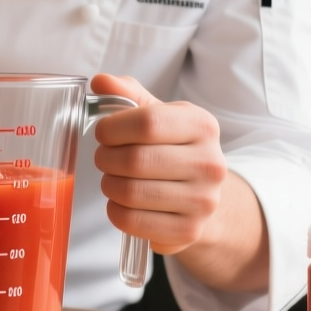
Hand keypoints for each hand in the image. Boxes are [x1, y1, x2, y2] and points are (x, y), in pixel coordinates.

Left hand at [90, 73, 227, 255]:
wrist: (203, 195)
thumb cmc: (173, 149)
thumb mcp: (158, 116)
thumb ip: (127, 95)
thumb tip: (100, 81)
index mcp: (202, 125)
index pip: (147, 122)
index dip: (112, 128)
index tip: (104, 133)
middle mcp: (209, 162)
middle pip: (135, 160)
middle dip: (106, 159)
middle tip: (104, 159)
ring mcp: (203, 200)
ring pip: (131, 192)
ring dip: (109, 185)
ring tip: (113, 179)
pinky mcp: (189, 230)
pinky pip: (133, 221)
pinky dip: (115, 211)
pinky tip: (121, 202)